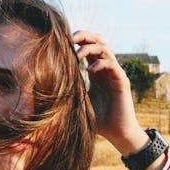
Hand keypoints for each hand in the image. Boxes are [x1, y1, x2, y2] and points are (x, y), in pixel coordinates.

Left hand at [73, 31, 148, 155]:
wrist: (117, 133)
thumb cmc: (99, 120)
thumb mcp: (80, 102)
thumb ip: (70, 91)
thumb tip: (47, 86)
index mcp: (96, 71)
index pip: (88, 47)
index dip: (77, 41)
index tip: (61, 42)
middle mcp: (106, 69)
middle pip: (98, 41)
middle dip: (84, 36)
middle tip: (70, 39)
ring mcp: (115, 73)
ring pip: (105, 49)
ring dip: (90, 48)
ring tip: (77, 55)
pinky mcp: (122, 81)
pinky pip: (112, 64)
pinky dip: (100, 63)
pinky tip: (89, 71)